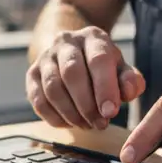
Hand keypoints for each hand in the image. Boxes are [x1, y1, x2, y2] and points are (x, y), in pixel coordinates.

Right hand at [26, 26, 145, 129]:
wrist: (72, 52)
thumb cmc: (101, 66)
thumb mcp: (121, 69)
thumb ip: (130, 81)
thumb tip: (128, 91)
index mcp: (93, 37)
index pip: (98, 60)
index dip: (104, 88)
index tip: (110, 113)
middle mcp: (65, 42)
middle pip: (72, 73)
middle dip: (86, 104)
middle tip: (100, 124)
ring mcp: (45, 57)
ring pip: (53, 88)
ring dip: (71, 113)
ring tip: (86, 125)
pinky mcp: (32, 74)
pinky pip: (38, 100)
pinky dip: (54, 117)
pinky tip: (69, 123)